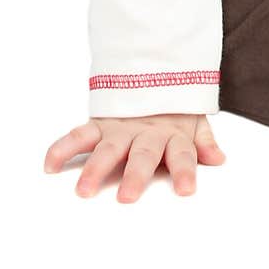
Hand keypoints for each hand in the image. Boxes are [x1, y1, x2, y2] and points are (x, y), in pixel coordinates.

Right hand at [43, 113, 225, 201]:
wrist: (153, 70)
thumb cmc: (173, 109)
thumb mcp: (195, 121)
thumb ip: (204, 142)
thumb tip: (218, 159)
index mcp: (173, 135)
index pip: (183, 155)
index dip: (185, 171)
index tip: (187, 190)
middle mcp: (146, 133)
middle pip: (142, 155)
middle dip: (134, 176)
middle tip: (126, 198)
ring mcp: (120, 129)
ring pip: (106, 149)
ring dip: (95, 168)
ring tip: (84, 190)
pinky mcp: (99, 124)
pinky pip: (78, 135)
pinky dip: (62, 148)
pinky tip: (50, 165)